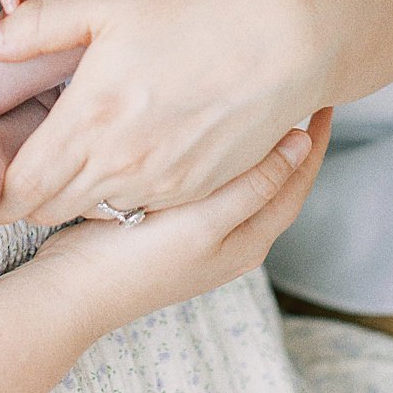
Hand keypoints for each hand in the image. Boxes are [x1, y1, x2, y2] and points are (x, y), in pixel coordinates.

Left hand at [0, 0, 327, 225]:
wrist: (285, 42)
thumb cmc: (195, 13)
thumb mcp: (109, 3)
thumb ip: (38, 25)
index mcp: (87, 123)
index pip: (17, 191)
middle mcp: (119, 166)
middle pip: (47, 211)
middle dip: (28, 197)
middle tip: (25, 171)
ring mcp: (158, 185)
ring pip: (91, 212)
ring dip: (74, 196)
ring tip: (75, 159)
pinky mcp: (192, 191)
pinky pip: (137, 208)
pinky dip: (120, 194)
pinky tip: (124, 158)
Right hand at [30, 109, 330, 337]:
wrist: (69, 296)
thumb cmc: (133, 263)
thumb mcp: (201, 225)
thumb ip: (252, 187)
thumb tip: (300, 145)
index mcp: (249, 242)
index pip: (297, 182)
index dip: (313, 141)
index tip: (323, 98)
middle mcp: (234, 243)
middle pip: (278, 184)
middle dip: (293, 144)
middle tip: (300, 97)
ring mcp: (203, 240)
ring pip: (247, 185)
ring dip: (260, 150)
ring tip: (263, 112)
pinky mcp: (173, 232)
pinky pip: (215, 187)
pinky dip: (226, 161)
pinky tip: (213, 142)